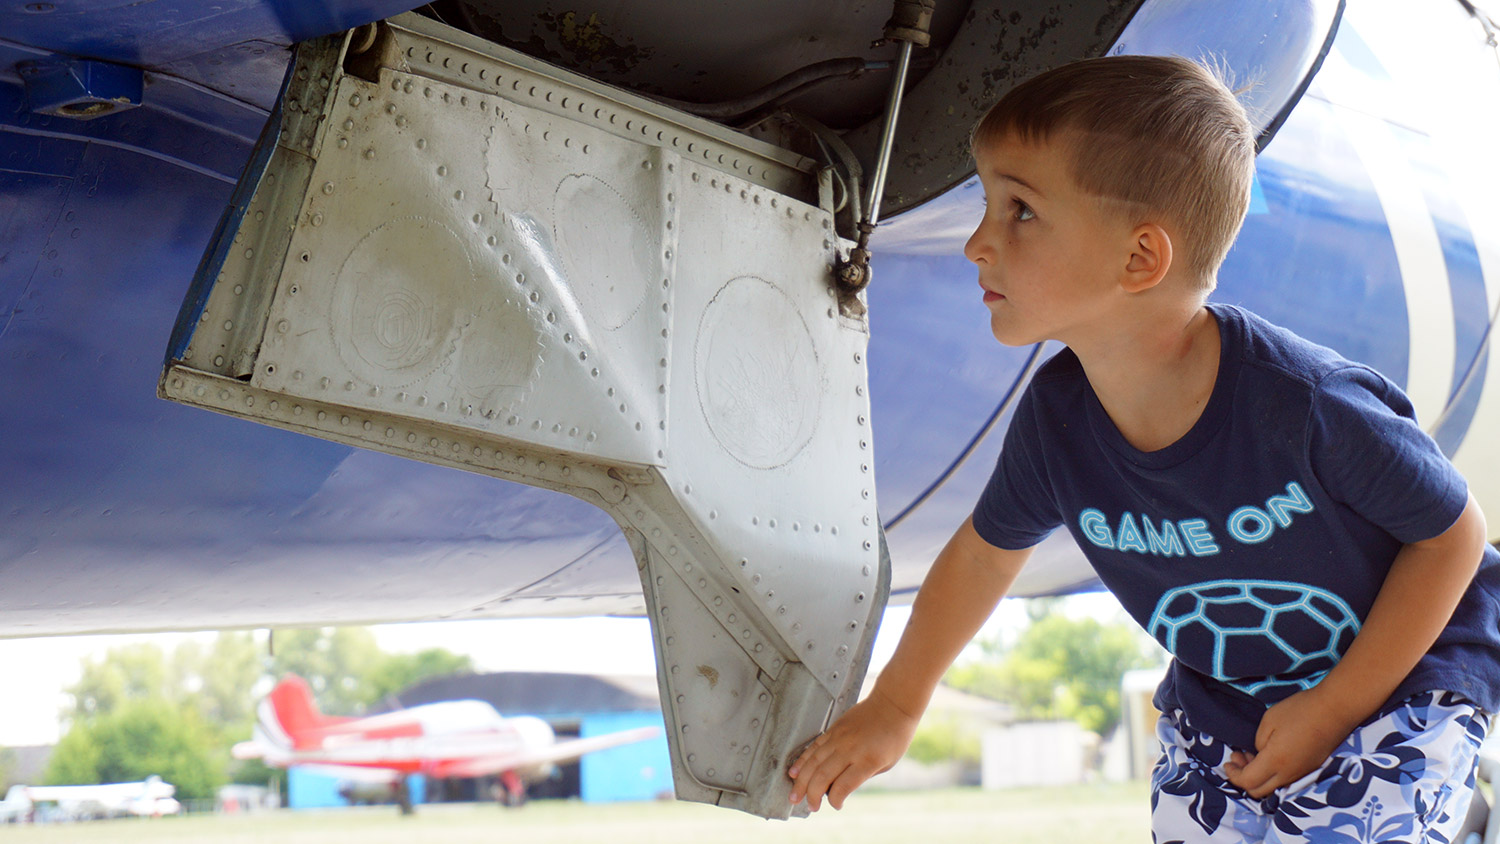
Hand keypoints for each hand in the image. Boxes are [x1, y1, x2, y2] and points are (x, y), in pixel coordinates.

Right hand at [786, 687, 920, 810]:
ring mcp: (839, 738)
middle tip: (811, 806)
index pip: (843, 787)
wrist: (892, 704)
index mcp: (867, 761)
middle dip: (813, 795)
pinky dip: (802, 761)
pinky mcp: (833, 729)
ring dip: (802, 782)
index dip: (835, 800)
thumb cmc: (895, 735)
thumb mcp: (886, 763)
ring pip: (813, 763)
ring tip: (795, 795)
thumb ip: (863, 776)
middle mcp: (850, 749)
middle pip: (822, 776)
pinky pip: (813, 747)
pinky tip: (795, 772)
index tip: (836, 805)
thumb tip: (842, 787)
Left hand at [1224, 686, 1357, 798]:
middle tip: (1238, 757)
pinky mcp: (1310, 769)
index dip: (1233, 775)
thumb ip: (1259, 743)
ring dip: (1258, 775)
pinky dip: (1272, 773)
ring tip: (1250, 754)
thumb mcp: (1269, 721)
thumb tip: (1259, 754)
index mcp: (1276, 762)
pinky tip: (1268, 755)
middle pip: (1259, 791)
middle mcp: (1289, 774)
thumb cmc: (1300, 711)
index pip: (1248, 782)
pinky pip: (1285, 780)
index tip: (1228, 762)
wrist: (1335, 710)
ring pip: (1273, 787)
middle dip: (1243, 778)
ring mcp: (1301, 774)